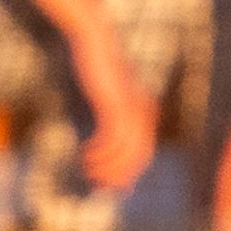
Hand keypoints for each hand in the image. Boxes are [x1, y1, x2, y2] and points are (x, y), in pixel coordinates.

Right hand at [69, 25, 157, 196]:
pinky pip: (112, 138)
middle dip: (119, 176)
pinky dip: (99, 151)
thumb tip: (106, 135)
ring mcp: (131, 109)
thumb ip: (111, 113)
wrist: (95, 41)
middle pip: (139, 157)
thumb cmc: (99, 67)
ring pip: (126, 151)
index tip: (112, 188)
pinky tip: (84, 154)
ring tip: (87, 170)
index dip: (128, 174)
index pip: (144, 154)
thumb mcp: (108, 94)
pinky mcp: (115, 104)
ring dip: (106, 166)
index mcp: (145, 112)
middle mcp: (144, 113)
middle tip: (98, 186)